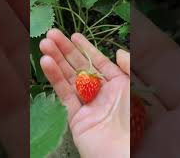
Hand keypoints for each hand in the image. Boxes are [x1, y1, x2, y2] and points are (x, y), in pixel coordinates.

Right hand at [39, 29, 129, 157]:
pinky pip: (64, 94)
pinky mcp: (75, 116)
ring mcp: (86, 104)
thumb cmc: (133, 121)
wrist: (122, 152)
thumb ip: (128, 68)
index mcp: (116, 85)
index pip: (98, 62)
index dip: (85, 48)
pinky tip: (46, 63)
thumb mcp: (135, 90)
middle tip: (52, 34)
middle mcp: (100, 92)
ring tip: (44, 43)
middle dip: (66, 50)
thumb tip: (118, 51)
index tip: (73, 35)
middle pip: (80, 67)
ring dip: (56, 60)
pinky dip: (54, 78)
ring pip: (68, 78)